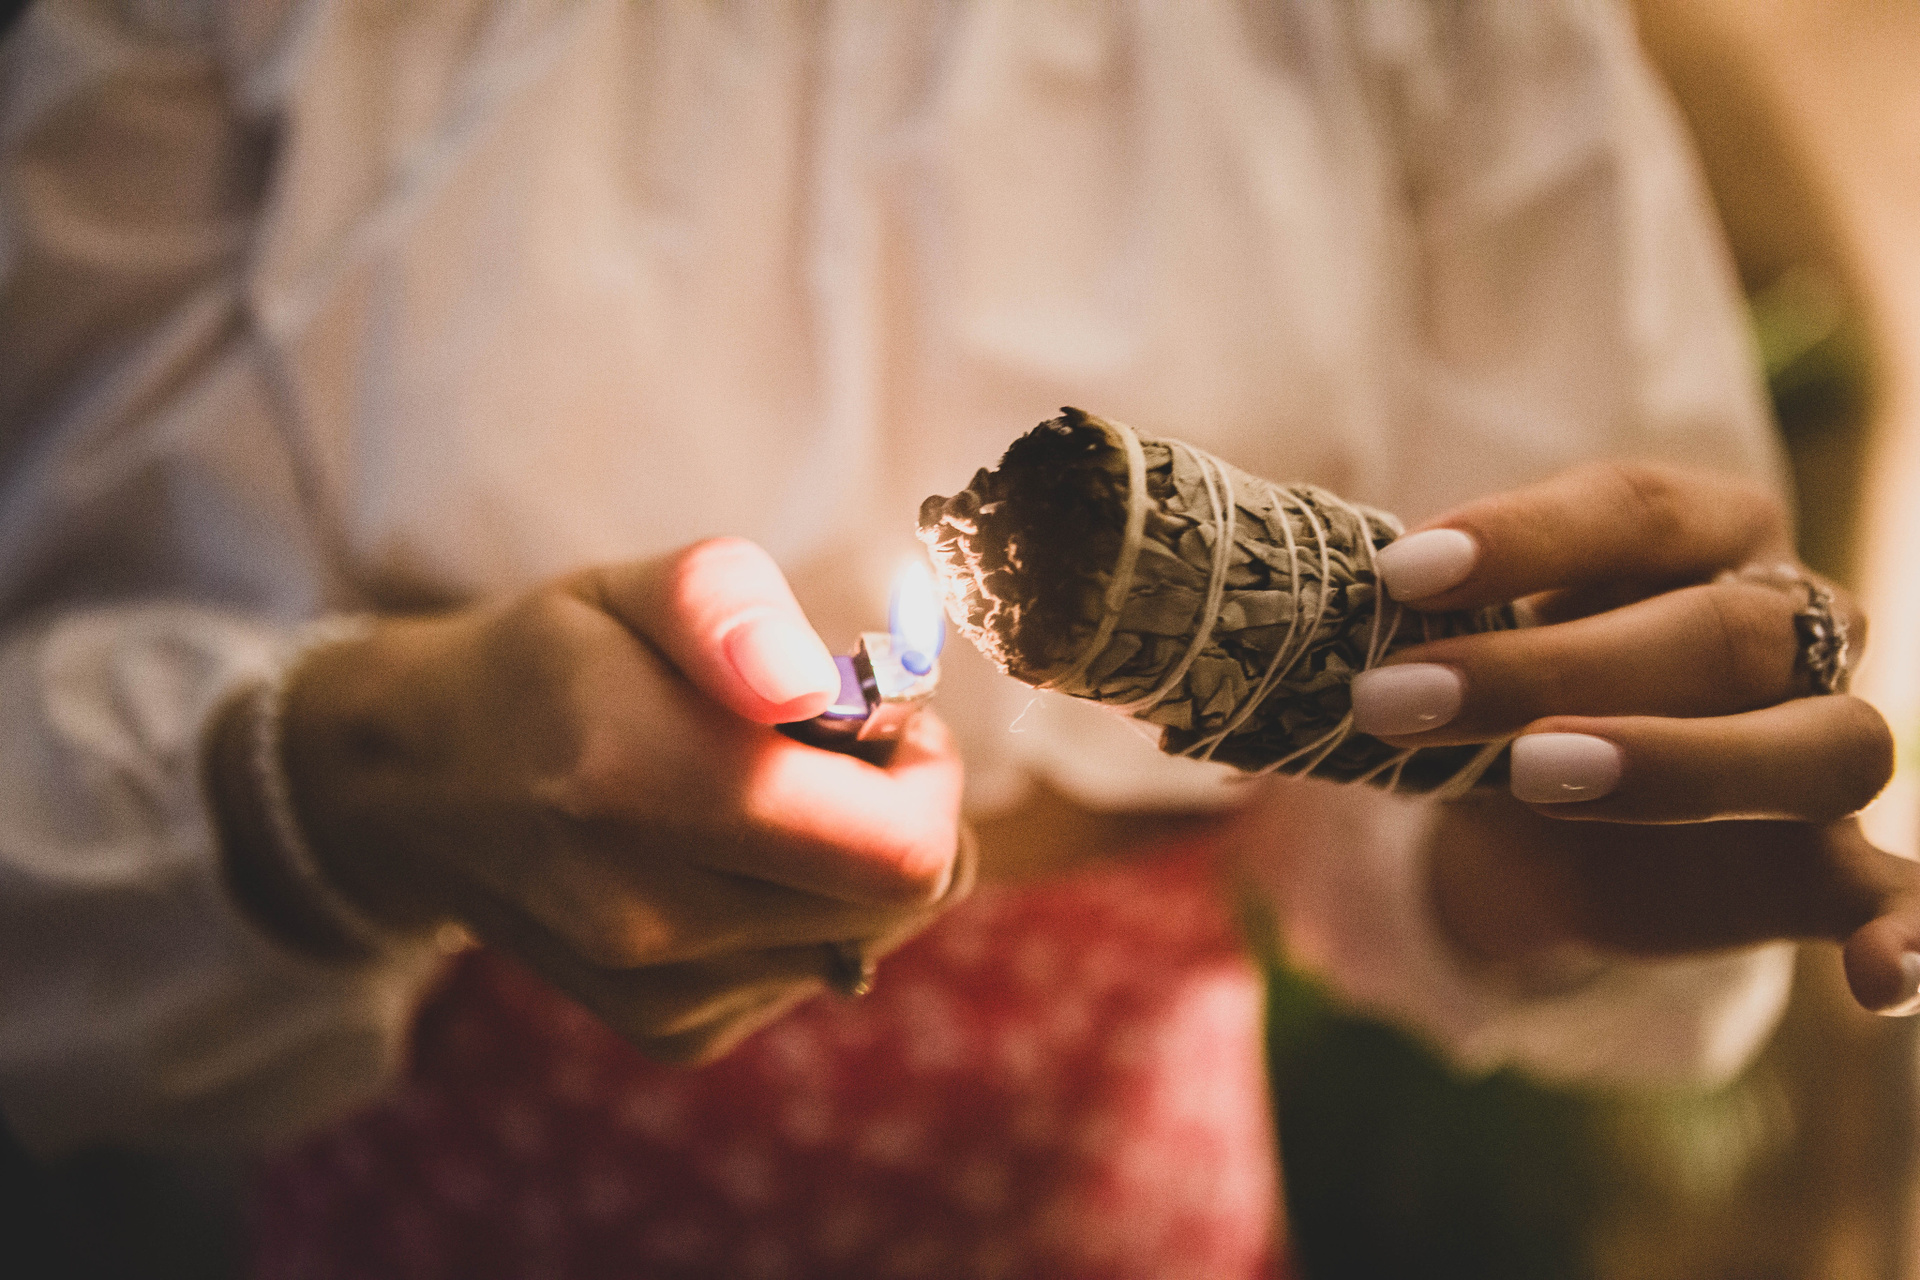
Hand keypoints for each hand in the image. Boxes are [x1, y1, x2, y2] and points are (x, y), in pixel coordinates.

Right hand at [215, 538, 968, 1060]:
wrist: (422, 790)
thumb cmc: (554, 667)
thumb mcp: (635, 586)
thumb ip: (728, 609)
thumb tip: (807, 686)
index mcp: (636, 778)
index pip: (894, 848)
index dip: (929, 776)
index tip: (889, 720)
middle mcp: (647, 913)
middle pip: (899, 898)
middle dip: (905, 812)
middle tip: (844, 750)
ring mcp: (658, 992)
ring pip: (867, 937)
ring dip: (852, 862)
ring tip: (766, 798)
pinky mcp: (671, 1033)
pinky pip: (811, 972)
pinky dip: (806, 911)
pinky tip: (731, 859)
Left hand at [1349, 462, 1918, 1013]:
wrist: (1531, 825)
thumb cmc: (1493, 701)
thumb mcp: (1450, 655)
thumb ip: (1417, 635)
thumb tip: (1308, 629)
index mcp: (1704, 535)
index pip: (1633, 511)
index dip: (1521, 536)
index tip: (1399, 573)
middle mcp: (1790, 622)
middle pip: (1719, 628)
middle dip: (1548, 664)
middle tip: (1399, 699)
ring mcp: (1823, 741)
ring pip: (1823, 746)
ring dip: (1681, 765)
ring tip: (1537, 776)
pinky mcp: (1829, 863)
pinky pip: (1903, 893)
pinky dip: (1914, 932)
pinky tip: (1882, 978)